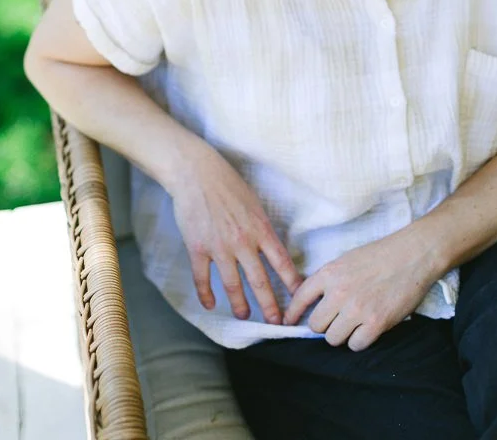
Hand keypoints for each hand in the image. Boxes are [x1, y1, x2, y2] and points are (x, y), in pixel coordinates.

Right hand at [171, 142, 302, 323]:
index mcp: (260, 228)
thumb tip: (272, 250)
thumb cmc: (228, 185)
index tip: (300, 298)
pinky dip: (206, 294)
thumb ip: (262, 228)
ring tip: (244, 316)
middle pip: (259, 280)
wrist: (197, 173)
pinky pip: (203, 278)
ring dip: (240, 304)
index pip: (281, 262)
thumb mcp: (254, 204)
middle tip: (276, 323)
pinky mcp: (197, 247)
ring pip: (232, 285)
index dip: (292, 283)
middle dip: (270, 305)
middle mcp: (242, 241)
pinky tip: (210, 305)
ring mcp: (219, 246)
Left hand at [282, 223, 437, 350]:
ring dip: (342, 334)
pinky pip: (355, 345)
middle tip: (337, 320)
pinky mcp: (375, 323)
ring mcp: (357, 309)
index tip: (288, 322)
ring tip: (354, 323)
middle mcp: (339, 292)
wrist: (412, 254)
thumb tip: (314, 301)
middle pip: (316, 325)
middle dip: (324, 325)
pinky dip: (360, 340)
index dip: (293, 313)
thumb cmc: (381, 255)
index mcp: (330, 273)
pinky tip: (368, 328)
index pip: (300, 298)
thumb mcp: (347, 260)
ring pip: (333, 339)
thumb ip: (329, 279)